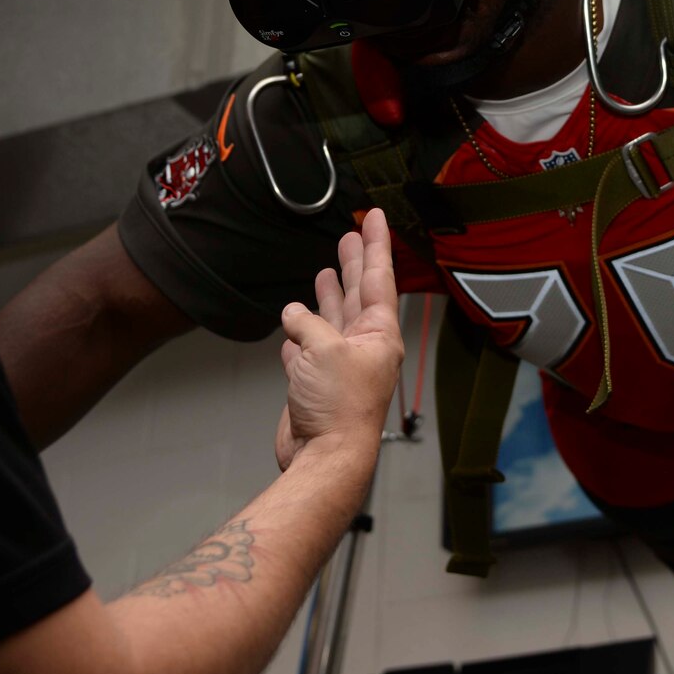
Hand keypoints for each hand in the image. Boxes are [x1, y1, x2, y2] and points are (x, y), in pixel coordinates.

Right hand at [274, 210, 403, 471]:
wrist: (323, 457)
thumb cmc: (337, 406)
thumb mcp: (323, 349)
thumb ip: (308, 324)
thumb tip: (294, 314)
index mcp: (378, 335)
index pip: (379, 278)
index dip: (375, 245)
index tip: (374, 217)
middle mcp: (363, 347)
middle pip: (359, 294)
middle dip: (354, 264)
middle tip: (349, 235)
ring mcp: (340, 366)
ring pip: (334, 320)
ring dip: (330, 295)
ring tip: (327, 270)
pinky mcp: (317, 385)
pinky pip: (310, 350)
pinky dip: (302, 333)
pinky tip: (296, 320)